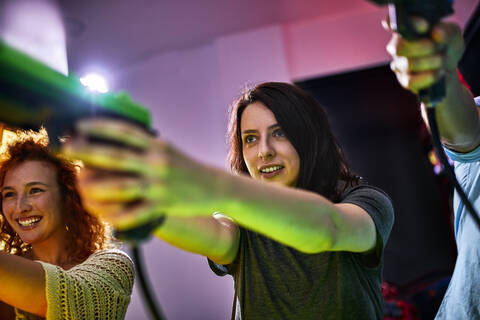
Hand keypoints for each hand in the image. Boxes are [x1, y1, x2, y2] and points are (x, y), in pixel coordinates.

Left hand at [63, 119, 220, 229]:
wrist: (213, 186)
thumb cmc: (184, 166)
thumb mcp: (167, 148)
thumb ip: (144, 142)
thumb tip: (117, 132)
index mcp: (157, 145)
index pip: (125, 132)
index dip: (99, 126)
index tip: (78, 125)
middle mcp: (156, 163)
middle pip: (116, 156)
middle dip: (87, 151)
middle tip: (65, 148)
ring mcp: (159, 185)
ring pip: (121, 187)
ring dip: (96, 187)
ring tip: (79, 184)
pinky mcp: (163, 205)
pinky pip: (135, 213)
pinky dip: (117, 215)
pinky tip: (104, 216)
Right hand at [384, 17, 463, 92]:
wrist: (448, 68)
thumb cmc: (446, 46)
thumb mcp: (451, 34)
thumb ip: (445, 31)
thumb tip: (435, 34)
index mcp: (405, 29)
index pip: (395, 24)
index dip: (409, 25)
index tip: (426, 26)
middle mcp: (396, 46)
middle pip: (399, 47)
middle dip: (424, 47)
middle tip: (440, 47)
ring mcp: (398, 64)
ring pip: (407, 64)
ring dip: (431, 62)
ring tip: (445, 59)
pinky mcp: (403, 80)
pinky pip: (410, 81)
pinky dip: (429, 76)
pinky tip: (440, 72)